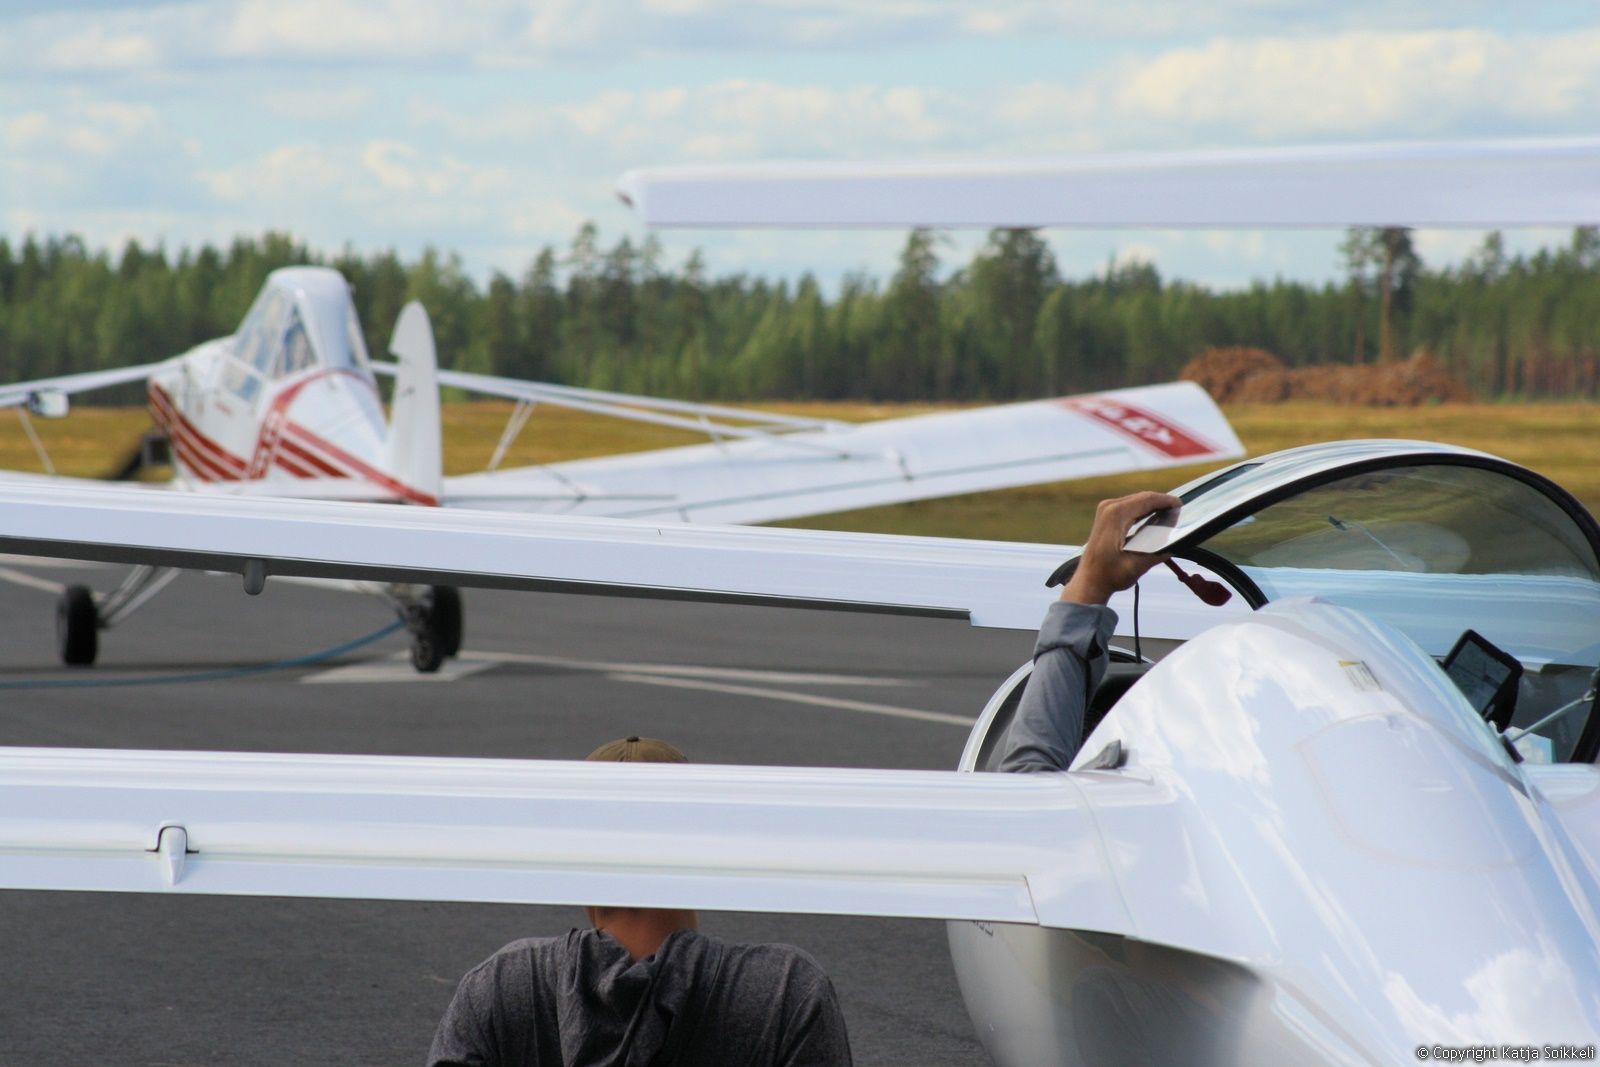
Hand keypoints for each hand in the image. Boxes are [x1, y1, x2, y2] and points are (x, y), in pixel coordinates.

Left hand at [1061, 491, 1180, 605]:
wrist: (1089, 580)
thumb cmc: (1108, 575)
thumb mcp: (1137, 566)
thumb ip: (1157, 555)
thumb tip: (1173, 546)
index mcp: (1116, 515)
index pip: (1147, 499)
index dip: (1166, 500)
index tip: (1180, 504)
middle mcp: (1108, 508)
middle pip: (1142, 497)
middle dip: (1161, 501)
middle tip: (1178, 509)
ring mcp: (1105, 510)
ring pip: (1136, 500)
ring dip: (1152, 504)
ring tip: (1169, 512)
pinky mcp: (1105, 516)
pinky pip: (1129, 506)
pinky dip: (1143, 509)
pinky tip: (1154, 516)